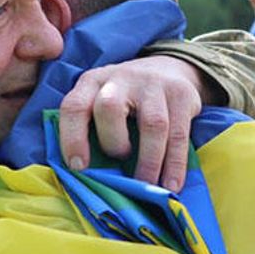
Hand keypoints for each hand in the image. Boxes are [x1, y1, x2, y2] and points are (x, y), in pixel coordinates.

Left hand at [59, 56, 204, 191]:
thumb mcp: (99, 102)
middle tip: (118, 162)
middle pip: (109, 107)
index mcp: (91, 83)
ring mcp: (153, 84)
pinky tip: (171, 184)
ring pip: (152, 124)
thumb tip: (87, 177)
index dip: (73, 138)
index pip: (74, 107)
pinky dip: (175, 163)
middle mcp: (120, 79)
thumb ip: (90, 129)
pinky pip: (179, 134)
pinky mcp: (181, 94)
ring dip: (149, 161)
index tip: (78, 167)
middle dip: (112, 143)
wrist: (166, 68)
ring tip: (146, 185)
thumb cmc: (123, 99)